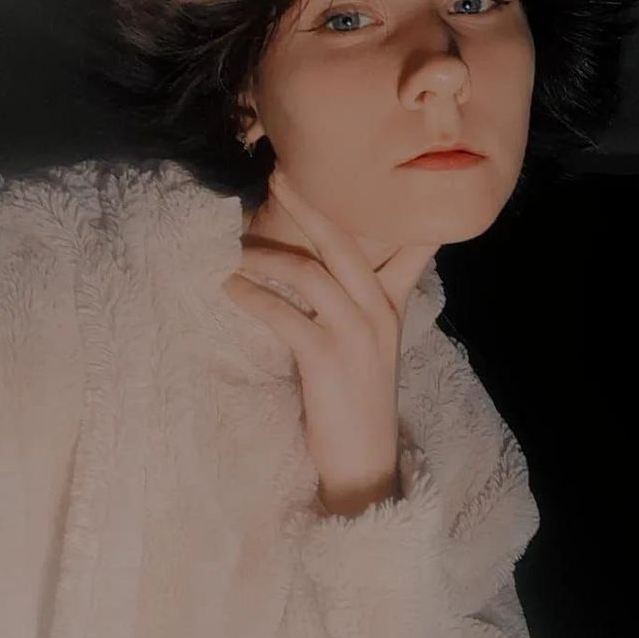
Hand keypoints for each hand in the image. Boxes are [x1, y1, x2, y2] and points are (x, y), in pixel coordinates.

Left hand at [222, 168, 440, 504]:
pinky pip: (284, 314)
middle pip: (343, 242)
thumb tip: (323, 272)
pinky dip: (252, 297)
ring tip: (233, 247)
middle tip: (278, 174)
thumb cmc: (356, 403)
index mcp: (391, 306)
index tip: (350, 173)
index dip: (383, 208)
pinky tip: (229, 289)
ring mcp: (356, 333)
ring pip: (309, 272)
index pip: (409, 245)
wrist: (364, 464)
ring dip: (265, 255)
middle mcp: (379, 311)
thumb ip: (358, 305)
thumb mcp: (371, 347)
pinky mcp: (327, 358)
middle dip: (308, 205)